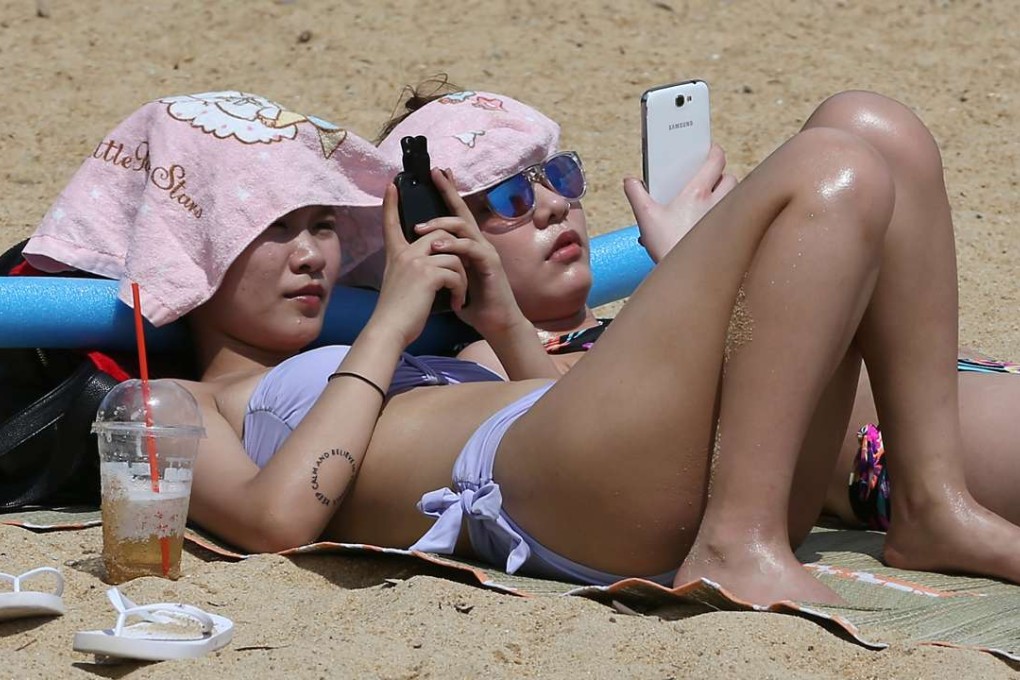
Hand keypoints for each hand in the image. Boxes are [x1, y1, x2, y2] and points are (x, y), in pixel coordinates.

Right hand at [372, 182, 471, 347]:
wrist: (389, 330)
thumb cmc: (397, 314)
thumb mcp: (399, 284)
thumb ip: (411, 268)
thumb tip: (430, 264)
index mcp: (396, 255)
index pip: (390, 222)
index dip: (391, 203)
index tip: (392, 184)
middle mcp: (404, 253)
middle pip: (438, 233)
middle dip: (457, 250)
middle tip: (461, 276)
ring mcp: (415, 261)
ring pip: (453, 255)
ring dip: (463, 277)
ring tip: (459, 296)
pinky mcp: (428, 274)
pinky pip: (456, 272)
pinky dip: (461, 290)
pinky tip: (457, 304)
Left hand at [416, 168, 527, 338]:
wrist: (495, 322)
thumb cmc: (473, 303)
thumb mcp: (451, 278)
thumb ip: (440, 264)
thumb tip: (419, 256)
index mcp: (469, 245)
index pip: (456, 214)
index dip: (448, 193)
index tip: (436, 174)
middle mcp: (479, 243)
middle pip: (462, 211)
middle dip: (448, 191)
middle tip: (433, 176)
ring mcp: (486, 252)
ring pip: (463, 227)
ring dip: (440, 225)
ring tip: (420, 228)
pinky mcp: (490, 264)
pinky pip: (470, 248)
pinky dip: (452, 245)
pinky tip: (436, 246)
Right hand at [624, 144, 737, 262]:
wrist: (686, 275)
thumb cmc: (667, 245)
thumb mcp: (646, 218)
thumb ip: (637, 195)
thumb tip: (630, 181)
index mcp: (698, 192)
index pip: (716, 160)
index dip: (714, 151)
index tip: (708, 150)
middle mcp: (718, 202)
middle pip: (729, 177)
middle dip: (720, 175)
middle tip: (706, 180)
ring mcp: (727, 218)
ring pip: (736, 195)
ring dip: (726, 194)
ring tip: (710, 200)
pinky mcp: (731, 232)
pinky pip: (736, 216)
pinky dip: (728, 214)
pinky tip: (713, 222)